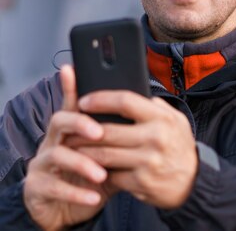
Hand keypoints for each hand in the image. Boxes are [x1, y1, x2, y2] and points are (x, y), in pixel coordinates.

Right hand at [23, 65, 111, 230]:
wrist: (69, 209)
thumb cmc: (93, 176)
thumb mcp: (111, 154)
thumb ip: (124, 136)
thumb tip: (151, 113)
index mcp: (72, 130)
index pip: (73, 103)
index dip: (71, 87)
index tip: (73, 71)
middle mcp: (54, 141)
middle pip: (61, 121)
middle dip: (81, 125)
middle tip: (100, 133)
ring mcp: (43, 163)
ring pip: (56, 154)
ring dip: (80, 162)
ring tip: (101, 174)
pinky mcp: (37, 186)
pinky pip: (53, 187)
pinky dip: (75, 192)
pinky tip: (94, 198)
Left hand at [71, 91, 197, 208]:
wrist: (194, 181)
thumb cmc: (179, 147)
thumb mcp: (177, 121)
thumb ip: (157, 107)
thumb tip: (136, 92)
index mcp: (162, 118)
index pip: (126, 101)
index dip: (101, 99)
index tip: (84, 101)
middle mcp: (155, 138)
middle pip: (107, 130)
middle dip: (82, 130)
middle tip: (70, 128)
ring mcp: (147, 161)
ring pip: (103, 154)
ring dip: (84, 151)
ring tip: (73, 147)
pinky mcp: (140, 182)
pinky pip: (111, 174)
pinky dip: (98, 171)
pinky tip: (91, 167)